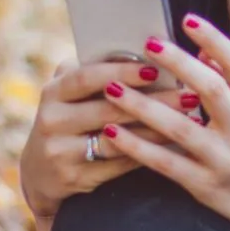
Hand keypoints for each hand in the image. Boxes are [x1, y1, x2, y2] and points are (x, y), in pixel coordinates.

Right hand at [18, 57, 204, 224]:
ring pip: (117, 140)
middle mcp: (52, 121)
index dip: (121, 71)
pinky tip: (175, 145)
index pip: (87, 77)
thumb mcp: (69, 95)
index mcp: (53, 92)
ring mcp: (60, 152)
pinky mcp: (74, 178)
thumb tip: (145, 53)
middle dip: (154, 101)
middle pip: (108, 109)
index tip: (156, 69)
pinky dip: (149, 153)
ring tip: (189, 120)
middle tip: (189, 94)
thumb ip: (96, 74)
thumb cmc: (69, 120)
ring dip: (157, 129)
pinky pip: (119, 165)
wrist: (40, 173)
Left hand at [92, 14, 229, 230]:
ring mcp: (225, 160)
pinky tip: (113, 133)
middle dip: (179, 65)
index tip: (187, 19)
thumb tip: (203, 49)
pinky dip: (137, 147)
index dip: (214, 40)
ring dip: (145, 106)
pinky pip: (166, 163)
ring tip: (113, 88)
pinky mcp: (205, 185)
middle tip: (147, 44)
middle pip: (212, 90)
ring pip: (182, 128)